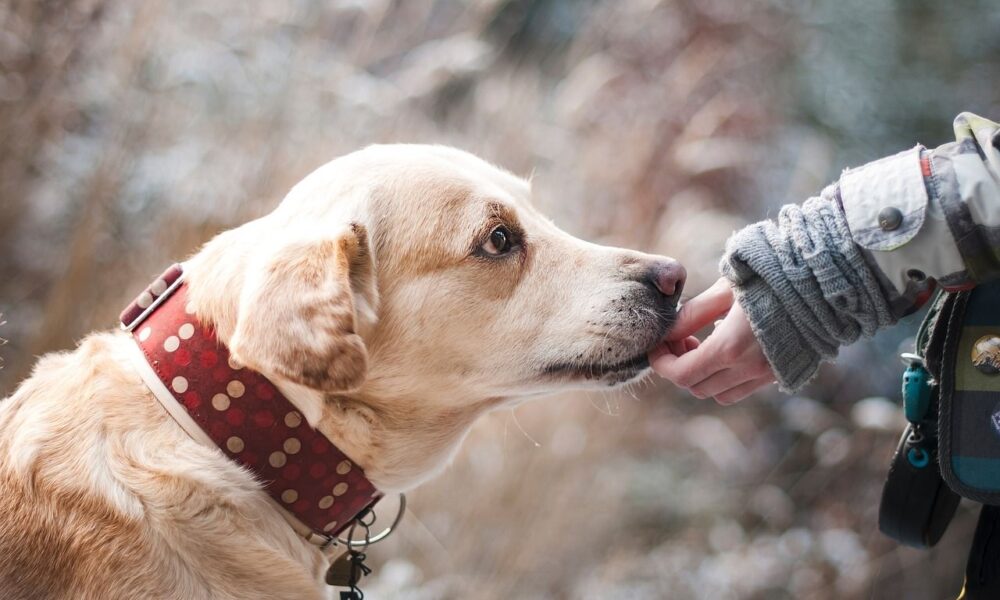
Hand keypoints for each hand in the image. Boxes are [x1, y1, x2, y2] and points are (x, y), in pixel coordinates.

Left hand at [650, 277, 774, 404]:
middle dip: (679, 367)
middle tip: (680, 339)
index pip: (681, 374)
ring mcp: (766, 375)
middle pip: (696, 387)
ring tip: (702, 344)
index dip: (662, 363)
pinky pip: (742, 389)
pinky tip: (727, 348)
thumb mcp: (725, 289)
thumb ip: (693, 314)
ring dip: (702, 375)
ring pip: (718, 394)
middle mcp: (749, 369)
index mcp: (730, 347)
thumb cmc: (771, 277)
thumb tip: (667, 331)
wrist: (824, 283)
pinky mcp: (780, 374)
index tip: (657, 345)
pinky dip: (725, 378)